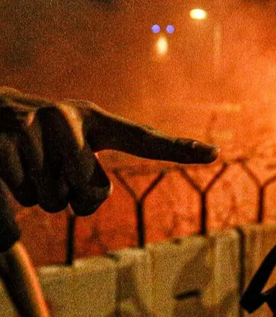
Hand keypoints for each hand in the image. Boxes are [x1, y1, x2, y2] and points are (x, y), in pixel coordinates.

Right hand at [0, 88, 217, 216]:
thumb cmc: (41, 144)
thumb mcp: (71, 154)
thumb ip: (89, 182)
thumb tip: (87, 201)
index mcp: (95, 119)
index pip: (141, 137)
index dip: (177, 148)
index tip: (213, 153)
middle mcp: (69, 116)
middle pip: (91, 193)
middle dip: (73, 200)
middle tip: (56, 177)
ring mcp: (36, 126)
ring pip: (52, 200)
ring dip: (41, 198)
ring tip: (29, 168)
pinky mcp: (6, 141)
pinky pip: (22, 199)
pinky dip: (15, 196)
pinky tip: (9, 170)